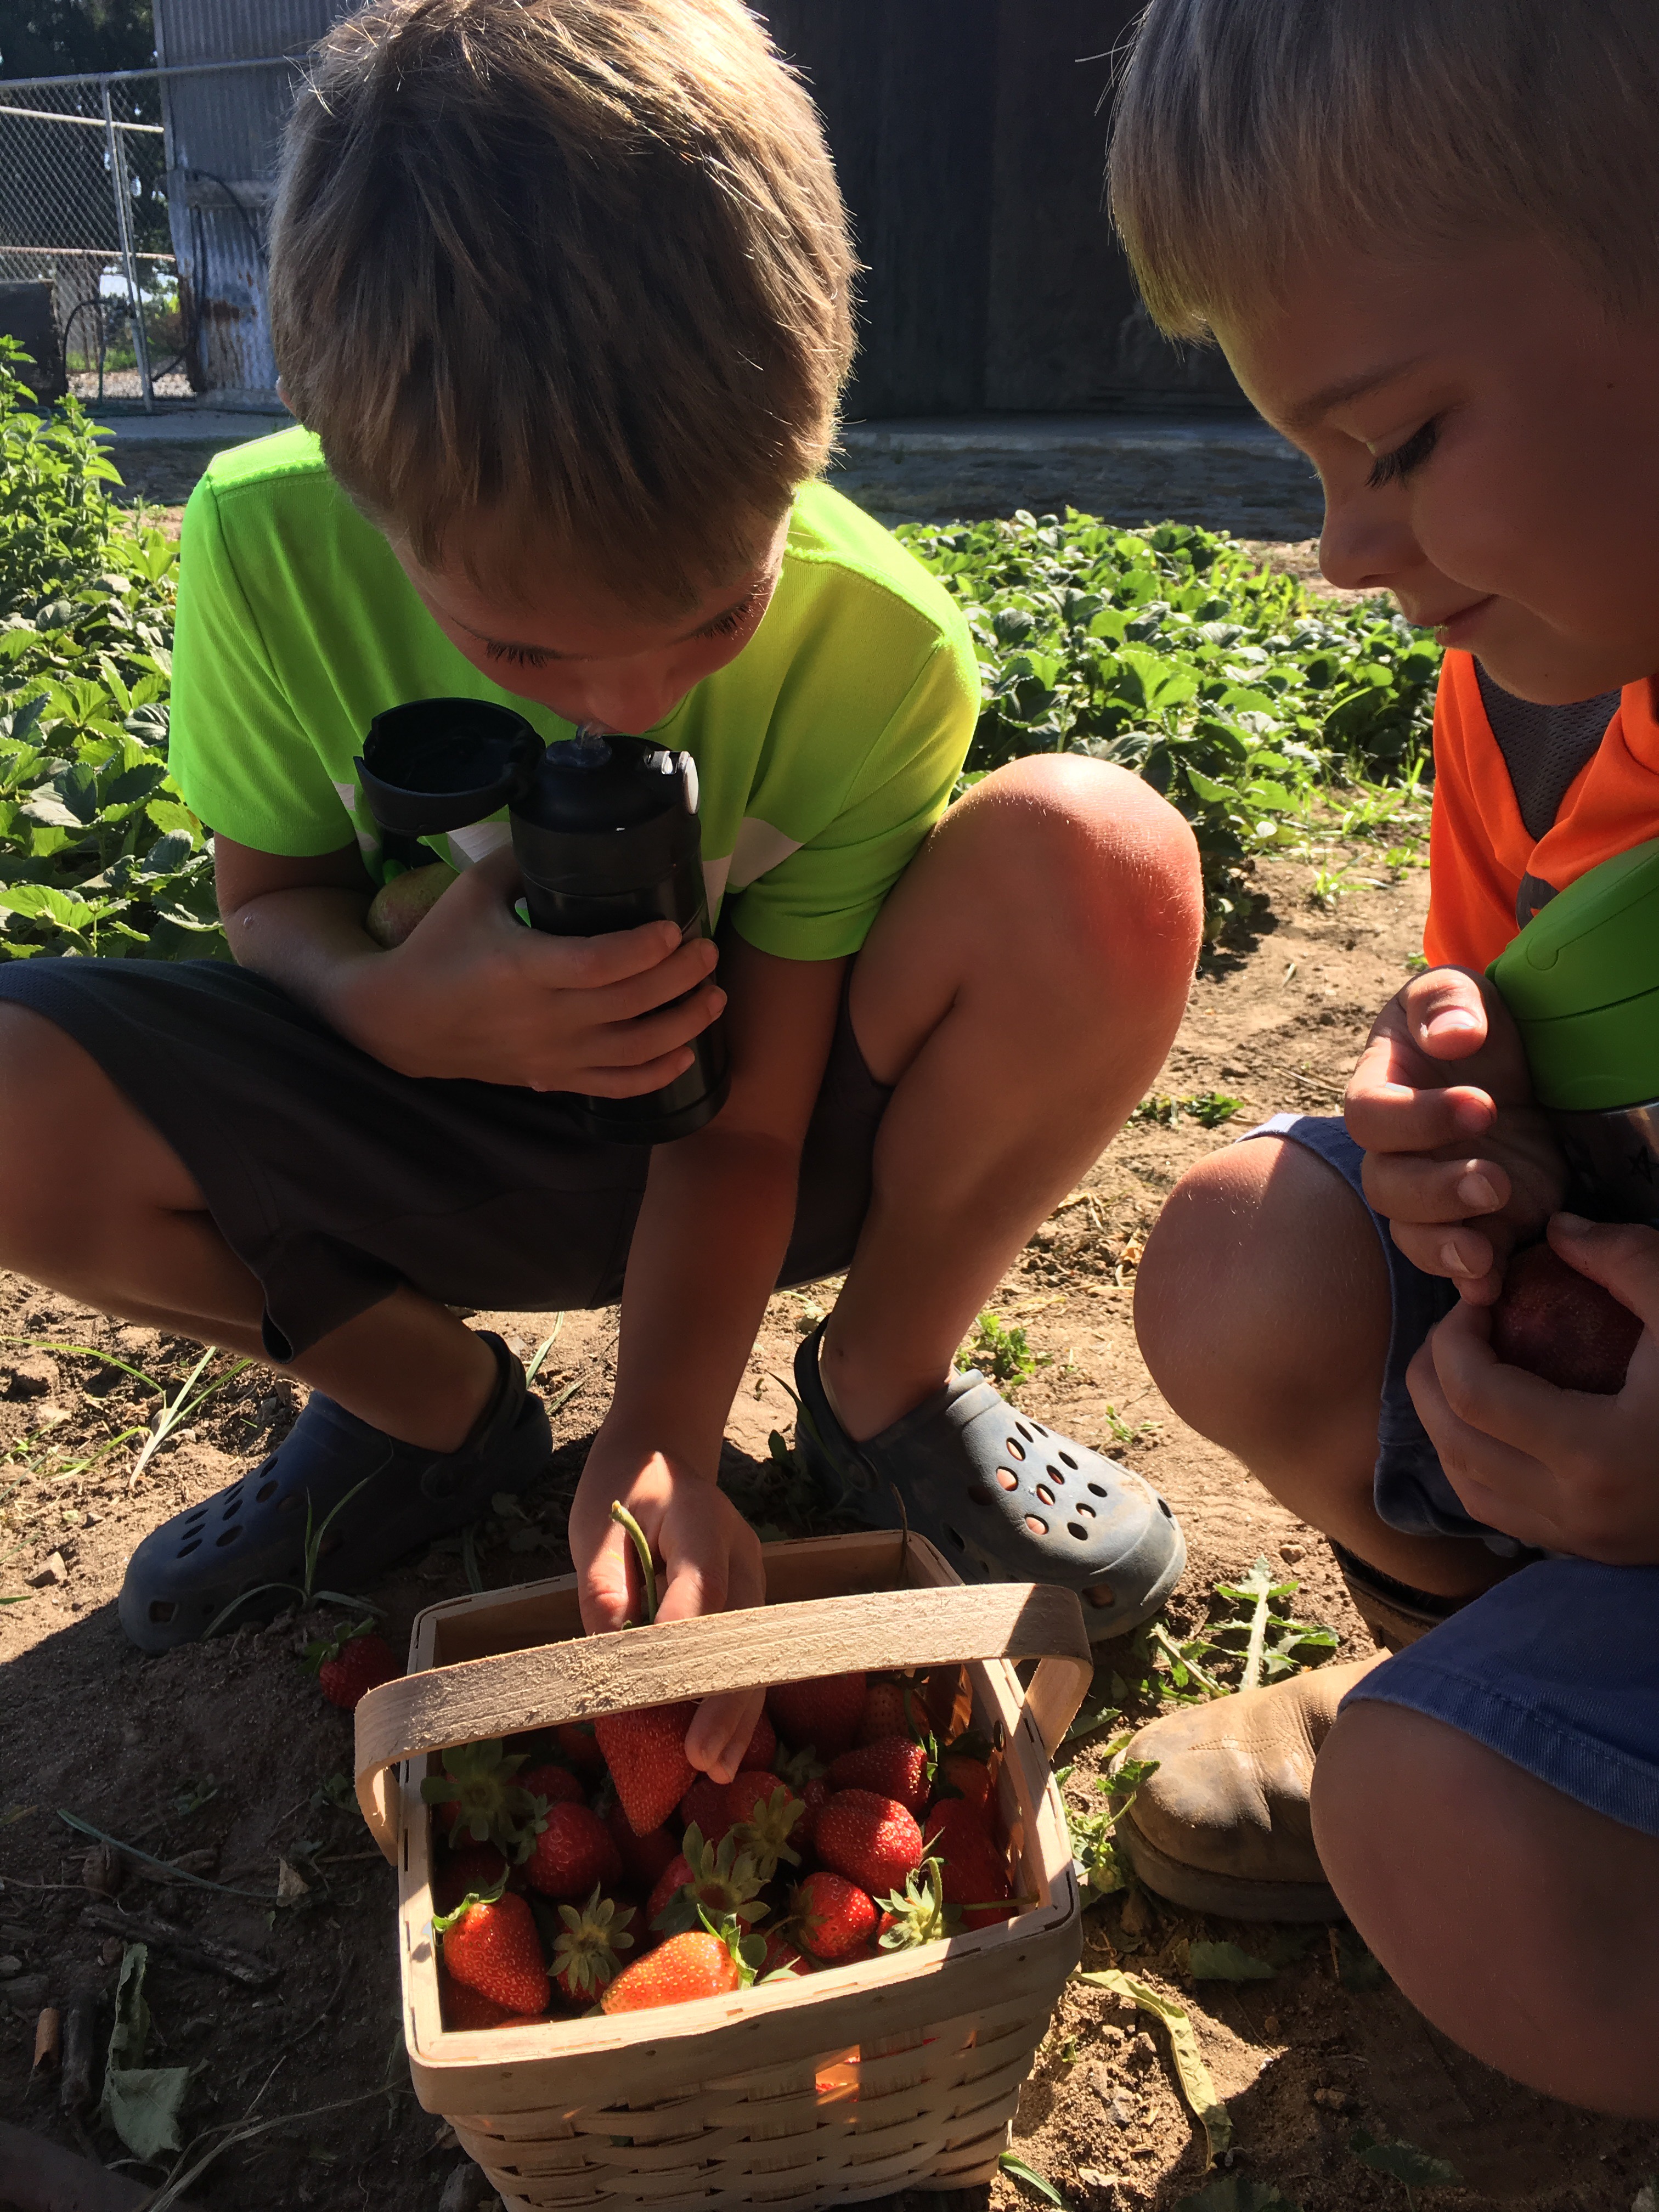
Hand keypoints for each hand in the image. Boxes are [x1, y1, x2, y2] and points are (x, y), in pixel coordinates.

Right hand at [328, 846, 724, 1088]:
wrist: (400, 1020)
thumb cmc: (439, 947)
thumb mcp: (472, 893)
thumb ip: (524, 865)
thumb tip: (575, 838)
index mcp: (521, 967)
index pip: (597, 964)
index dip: (644, 950)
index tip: (675, 928)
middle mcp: (543, 1017)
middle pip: (630, 1003)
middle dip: (681, 978)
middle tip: (709, 952)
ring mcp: (550, 1054)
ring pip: (634, 1050)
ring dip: (684, 1025)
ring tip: (714, 996)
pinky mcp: (551, 1078)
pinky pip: (614, 1088)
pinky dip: (655, 1075)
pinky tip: (685, 1054)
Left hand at [567, 1435, 765, 1781]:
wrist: (660, 1458)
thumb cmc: (624, 1490)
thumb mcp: (598, 1524)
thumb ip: (603, 1582)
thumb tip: (611, 1646)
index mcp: (701, 1519)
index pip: (702, 1580)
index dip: (685, 1632)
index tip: (659, 1685)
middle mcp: (740, 1554)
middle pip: (741, 1631)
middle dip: (721, 1697)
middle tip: (697, 1754)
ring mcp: (750, 1581)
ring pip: (751, 1654)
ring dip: (735, 1713)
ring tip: (712, 1767)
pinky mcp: (744, 1606)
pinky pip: (743, 1659)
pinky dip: (732, 1705)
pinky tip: (721, 1750)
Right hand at [1346, 966, 1565, 1302]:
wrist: (1519, 1071)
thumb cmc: (1476, 1024)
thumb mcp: (1465, 993)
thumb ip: (1448, 1001)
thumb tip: (1452, 1038)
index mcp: (1381, 1090)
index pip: (1370, 1116)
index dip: (1418, 1119)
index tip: (1485, 1105)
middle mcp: (1396, 1151)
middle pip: (1385, 1187)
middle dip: (1437, 1191)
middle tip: (1494, 1179)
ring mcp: (1432, 1195)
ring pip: (1411, 1234)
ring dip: (1446, 1246)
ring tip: (1487, 1252)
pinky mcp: (1475, 1226)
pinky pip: (1454, 1265)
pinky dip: (1470, 1281)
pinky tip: (1492, 1286)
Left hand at [1406, 1214, 1658, 1560]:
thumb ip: (1628, 1262)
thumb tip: (1559, 1229)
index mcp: (1597, 1452)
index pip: (1474, 1392)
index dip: (1455, 1336)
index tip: (1479, 1301)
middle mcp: (1577, 1511)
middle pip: (1452, 1441)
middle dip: (1433, 1375)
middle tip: (1457, 1326)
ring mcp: (1582, 1540)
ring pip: (1465, 1484)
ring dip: (1445, 1422)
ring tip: (1464, 1365)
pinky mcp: (1591, 1551)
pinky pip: (1499, 1511)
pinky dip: (1475, 1462)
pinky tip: (1494, 1418)